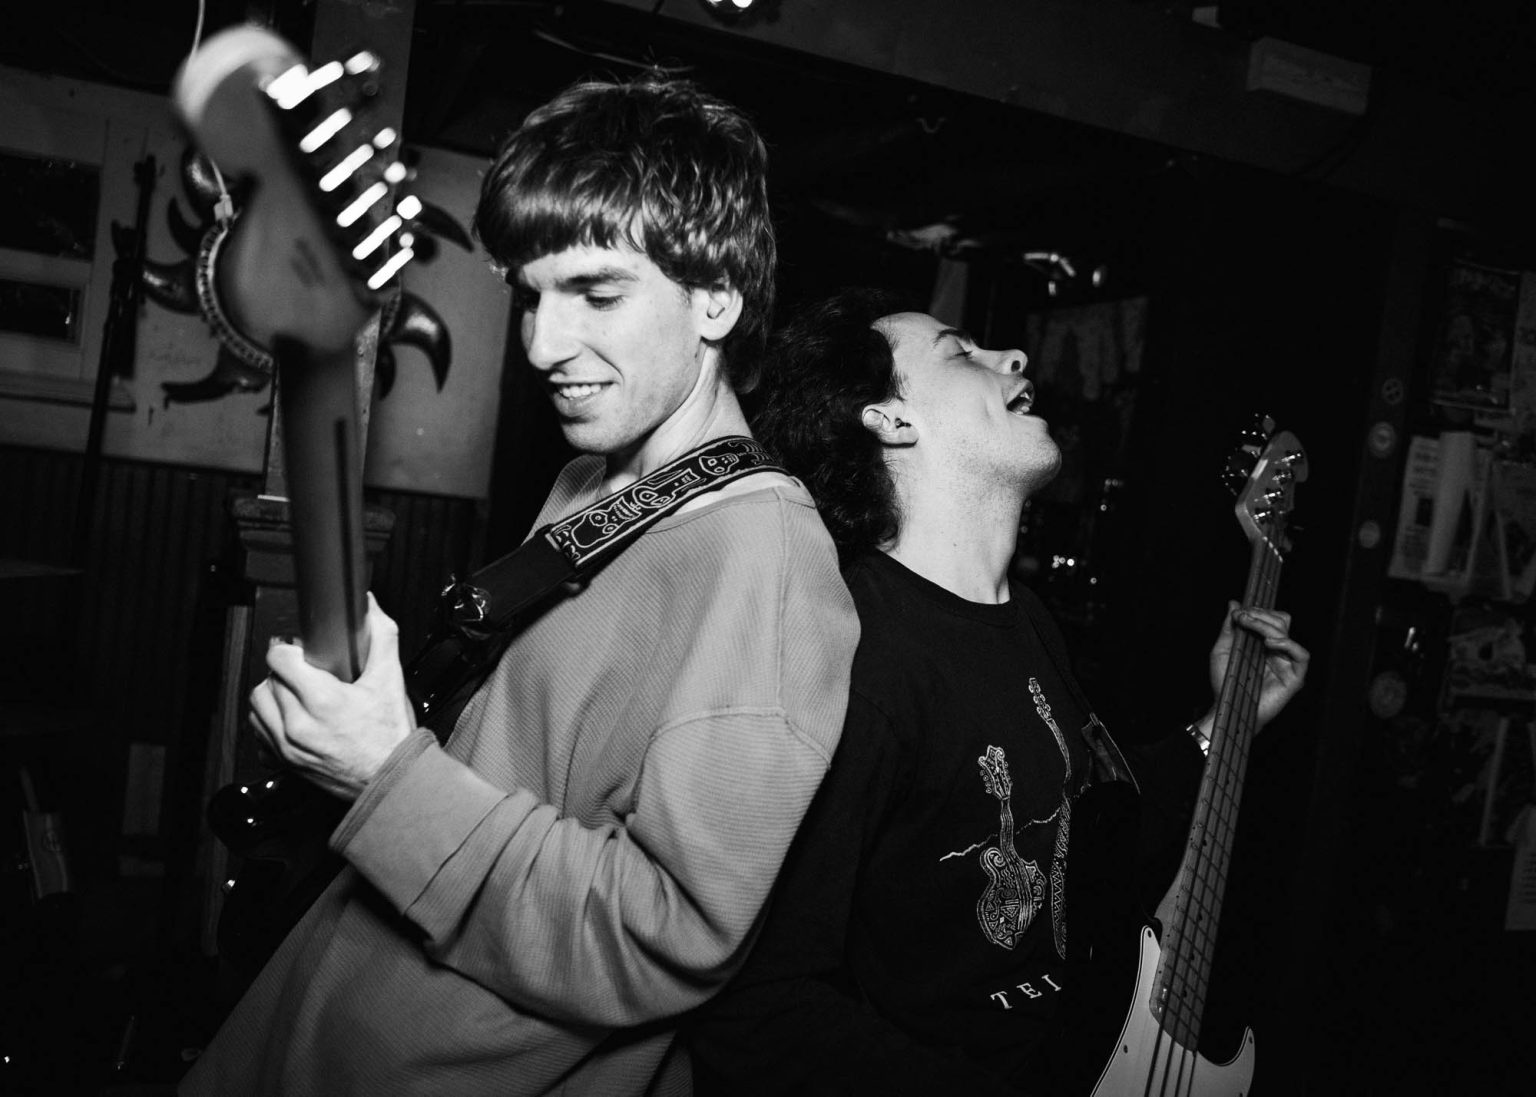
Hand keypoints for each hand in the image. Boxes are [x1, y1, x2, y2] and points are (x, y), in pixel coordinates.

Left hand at [249, 593, 416, 798]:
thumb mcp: (391, 680)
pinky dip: (268, 724)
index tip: (300, 651)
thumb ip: (381, 637)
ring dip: (272, 695)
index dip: (289, 649)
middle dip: (285, 672)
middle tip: (305, 673)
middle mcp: (298, 725)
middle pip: (267, 681)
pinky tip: (289, 719)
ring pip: (258, 706)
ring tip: (295, 695)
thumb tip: (369, 607)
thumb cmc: (391, 737)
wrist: (391, 780)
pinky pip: (258, 735)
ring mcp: (287, 746)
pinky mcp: (284, 763)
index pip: (279, 658)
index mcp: (322, 700)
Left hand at [1206, 601, 1309, 729]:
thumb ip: (1229, 627)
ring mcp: (1287, 663)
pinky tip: (1270, 643)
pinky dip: (1288, 645)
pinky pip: (1302, 655)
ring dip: (1268, 625)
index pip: (1271, 619)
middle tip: (1242, 617)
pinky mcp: (1294, 677)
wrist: (1227, 707)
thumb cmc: (1225, 682)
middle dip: (1261, 615)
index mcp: (1264, 644)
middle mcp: (1278, 651)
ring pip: (1287, 634)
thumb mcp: (1222, 650)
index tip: (1239, 612)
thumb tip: (1233, 603)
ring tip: (1252, 627)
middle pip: (1281, 621)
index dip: (1258, 611)